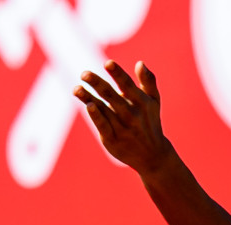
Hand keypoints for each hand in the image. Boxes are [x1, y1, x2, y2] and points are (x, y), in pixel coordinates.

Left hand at [74, 60, 172, 175]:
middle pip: (112, 96)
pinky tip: (88, 105)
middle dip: (98, 84)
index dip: (118, 74)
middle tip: (84, 74)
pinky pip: (103, 126)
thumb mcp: (154, 101)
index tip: (108, 63)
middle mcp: (132, 115)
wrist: (152, 156)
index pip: (128, 85)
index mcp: (142, 102)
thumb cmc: (150, 122)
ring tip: (76, 88)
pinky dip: (96, 117)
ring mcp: (122, 128)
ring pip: (104, 110)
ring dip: (89, 98)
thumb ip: (148, 81)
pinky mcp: (113, 140)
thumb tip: (139, 63)